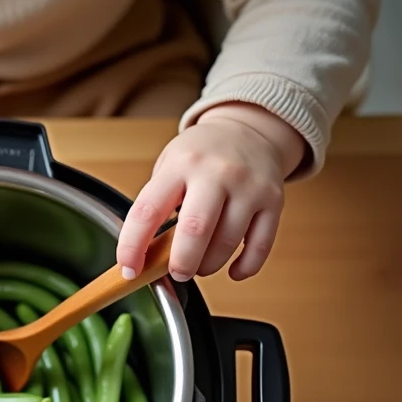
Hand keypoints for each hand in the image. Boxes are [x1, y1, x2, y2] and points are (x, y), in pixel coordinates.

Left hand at [117, 103, 304, 281]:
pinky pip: (259, 246)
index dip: (133, 247)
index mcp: (180, 164)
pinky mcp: (273, 200)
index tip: (128, 270)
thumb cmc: (200, 156)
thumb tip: (144, 256)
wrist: (248, 130)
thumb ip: (157, 205)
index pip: (147, 211)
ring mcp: (248, 186)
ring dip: (208, 266)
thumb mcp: (169, 165)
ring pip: (227, 243)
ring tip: (200, 265)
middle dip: (181, 263)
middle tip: (176, 272)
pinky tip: (232, 271)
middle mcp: (216, 172)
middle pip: (194, 230)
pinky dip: (244, 267)